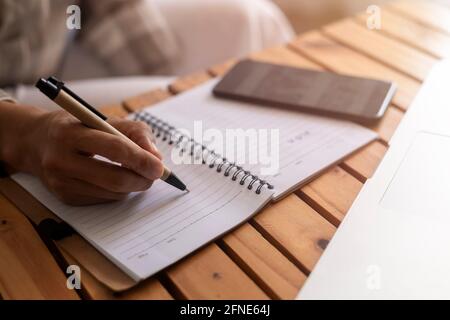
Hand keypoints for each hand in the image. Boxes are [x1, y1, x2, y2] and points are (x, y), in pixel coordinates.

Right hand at [21, 110, 162, 204]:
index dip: (140, 159)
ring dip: (133, 185)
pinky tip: (115, 178)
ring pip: (112, 192)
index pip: (114, 148)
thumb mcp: (103, 119)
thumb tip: (156, 157)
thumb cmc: (78, 127)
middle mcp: (61, 159)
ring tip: (137, 173)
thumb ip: (134, 132)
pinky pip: (104, 199)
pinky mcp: (65, 198)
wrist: (36, 143)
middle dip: (142, 179)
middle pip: (114, 178)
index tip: (159, 166)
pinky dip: (118, 191)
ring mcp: (61, 182)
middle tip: (155, 174)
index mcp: (70, 133)